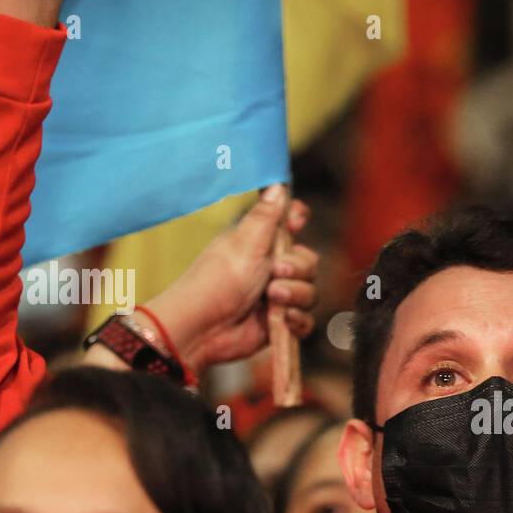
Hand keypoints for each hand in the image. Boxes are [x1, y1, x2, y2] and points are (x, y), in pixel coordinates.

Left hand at [144, 185, 318, 371]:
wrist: (202, 328)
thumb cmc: (217, 281)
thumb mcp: (244, 243)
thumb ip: (266, 216)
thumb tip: (278, 185)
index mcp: (260, 245)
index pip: (290, 225)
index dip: (296, 222)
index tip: (294, 223)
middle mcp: (271, 270)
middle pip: (309, 262)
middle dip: (297, 267)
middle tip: (275, 271)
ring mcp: (277, 298)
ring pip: (310, 292)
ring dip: (295, 294)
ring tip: (271, 298)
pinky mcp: (280, 325)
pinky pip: (306, 320)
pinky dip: (296, 320)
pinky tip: (281, 320)